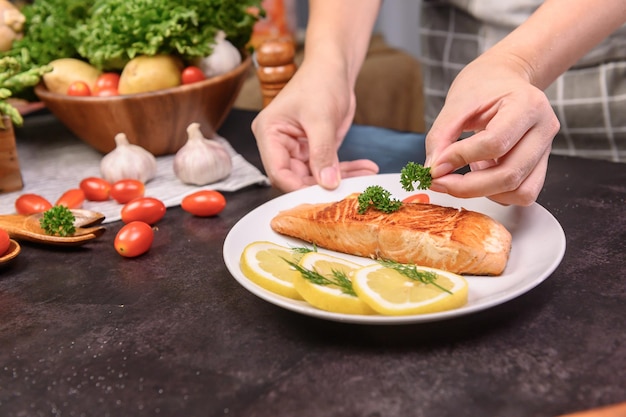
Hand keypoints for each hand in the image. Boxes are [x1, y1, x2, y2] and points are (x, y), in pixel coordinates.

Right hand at [252, 61, 378, 191]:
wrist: (334, 68)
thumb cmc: (320, 81)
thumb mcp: (321, 118)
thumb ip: (322, 153)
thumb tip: (327, 183)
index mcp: (269, 133)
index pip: (278, 172)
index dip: (298, 187)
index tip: (323, 194)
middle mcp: (279, 144)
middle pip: (297, 178)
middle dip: (324, 185)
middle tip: (349, 189)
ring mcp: (297, 149)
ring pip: (316, 176)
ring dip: (342, 178)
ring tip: (366, 177)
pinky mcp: (315, 150)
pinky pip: (329, 167)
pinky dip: (347, 170)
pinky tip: (366, 169)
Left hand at [425, 53, 559, 205]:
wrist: (505, 78)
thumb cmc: (483, 86)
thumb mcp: (457, 102)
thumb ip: (441, 136)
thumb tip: (433, 170)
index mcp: (528, 104)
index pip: (495, 143)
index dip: (461, 158)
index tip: (435, 166)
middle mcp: (544, 128)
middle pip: (509, 175)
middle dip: (468, 187)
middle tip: (440, 182)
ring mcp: (546, 150)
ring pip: (519, 192)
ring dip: (484, 192)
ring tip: (466, 172)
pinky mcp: (541, 165)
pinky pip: (522, 194)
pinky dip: (497, 192)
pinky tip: (482, 173)